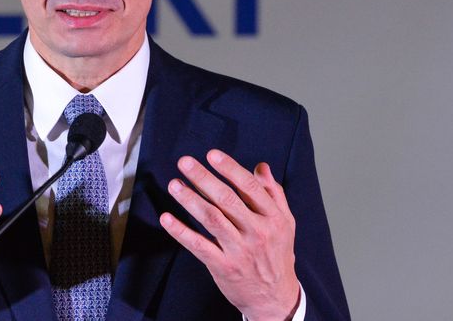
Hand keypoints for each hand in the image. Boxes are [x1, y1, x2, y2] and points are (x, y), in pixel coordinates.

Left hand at [159, 149, 299, 320]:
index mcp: (274, 218)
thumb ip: (273, 194)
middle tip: (185, 162)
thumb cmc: (278, 254)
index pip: (249, 188)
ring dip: (190, 200)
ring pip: (211, 219)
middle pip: (227, 200)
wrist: (275, 298)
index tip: (212, 155)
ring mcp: (239, 250)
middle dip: (203, 178)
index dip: (230, 169)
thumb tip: (261, 167)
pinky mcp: (223, 267)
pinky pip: (199, 246)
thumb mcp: (285, 223)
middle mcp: (257, 232)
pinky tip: (167, 218)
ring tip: (174, 184)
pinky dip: (181, 232)